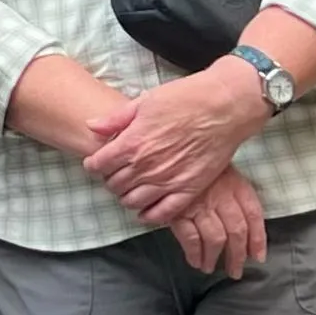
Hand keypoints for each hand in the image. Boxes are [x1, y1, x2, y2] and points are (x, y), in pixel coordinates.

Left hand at [85, 61, 268, 223]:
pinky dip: (149, 215)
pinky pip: (162, 214)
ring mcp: (167, 181)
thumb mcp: (144, 101)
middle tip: (115, 174)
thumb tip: (92, 126)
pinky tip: (146, 210)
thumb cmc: (185, 99)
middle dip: (110, 180)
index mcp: (132, 143)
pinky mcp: (188, 190)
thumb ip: (116, 119)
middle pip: (114, 185)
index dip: (94, 164)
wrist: (223, 107)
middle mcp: (146, 166)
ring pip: (133, 201)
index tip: (96, 163)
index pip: (99, 165)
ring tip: (130, 189)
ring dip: (126, 197)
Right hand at [167, 169, 268, 278]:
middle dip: (237, 256)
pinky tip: (195, 261)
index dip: (258, 239)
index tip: (258, 256)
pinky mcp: (179, 211)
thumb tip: (246, 223)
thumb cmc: (196, 160)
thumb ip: (233, 190)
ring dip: (214, 258)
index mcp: (235, 184)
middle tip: (235, 270)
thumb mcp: (221, 167)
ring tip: (210, 268)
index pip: (253, 216)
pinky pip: (191, 238)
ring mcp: (200, 204)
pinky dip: (194, 253)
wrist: (170, 149)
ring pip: (215, 239)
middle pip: (236, 232)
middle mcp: (221, 196)